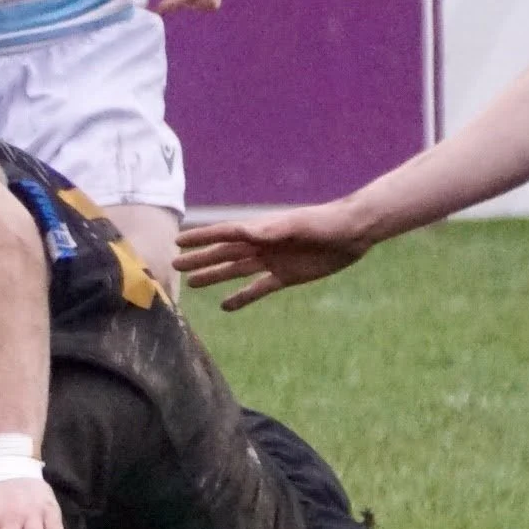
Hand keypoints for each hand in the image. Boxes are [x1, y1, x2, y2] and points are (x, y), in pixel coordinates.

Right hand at [173, 201, 373, 310]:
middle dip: (200, 259)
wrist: (354, 233)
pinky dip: (242, 297)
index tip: (178, 241)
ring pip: (236, 271)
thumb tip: (244, 232)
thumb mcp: (299, 225)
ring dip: (214, 276)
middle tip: (175, 265)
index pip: (224, 234)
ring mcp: (272, 261)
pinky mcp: (285, 277)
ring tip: (193, 284)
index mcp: (261, 230)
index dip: (201, 238)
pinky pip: (258, 289)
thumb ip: (272, 229)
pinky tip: (226, 306)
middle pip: (224, 253)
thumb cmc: (327, 222)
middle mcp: (262, 245)